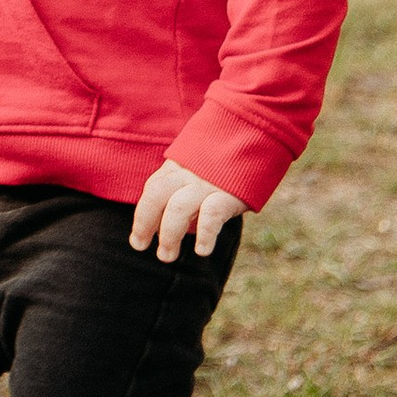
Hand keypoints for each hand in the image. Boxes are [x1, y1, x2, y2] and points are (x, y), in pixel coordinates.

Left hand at [129, 162, 244, 260]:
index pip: (153, 189)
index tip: (139, 238)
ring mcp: (207, 184)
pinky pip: (211, 214)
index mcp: (178, 167)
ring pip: (179, 208)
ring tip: (167, 256)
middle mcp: (188, 174)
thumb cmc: (226, 164)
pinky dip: (205, 234)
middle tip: (140, 246)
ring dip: (169, 235)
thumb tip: (177, 227)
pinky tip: (202, 251)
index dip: (142, 214)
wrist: (257, 140)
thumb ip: (185, 190)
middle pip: (157, 195)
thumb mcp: (200, 170)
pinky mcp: (229, 194)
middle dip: (144, 222)